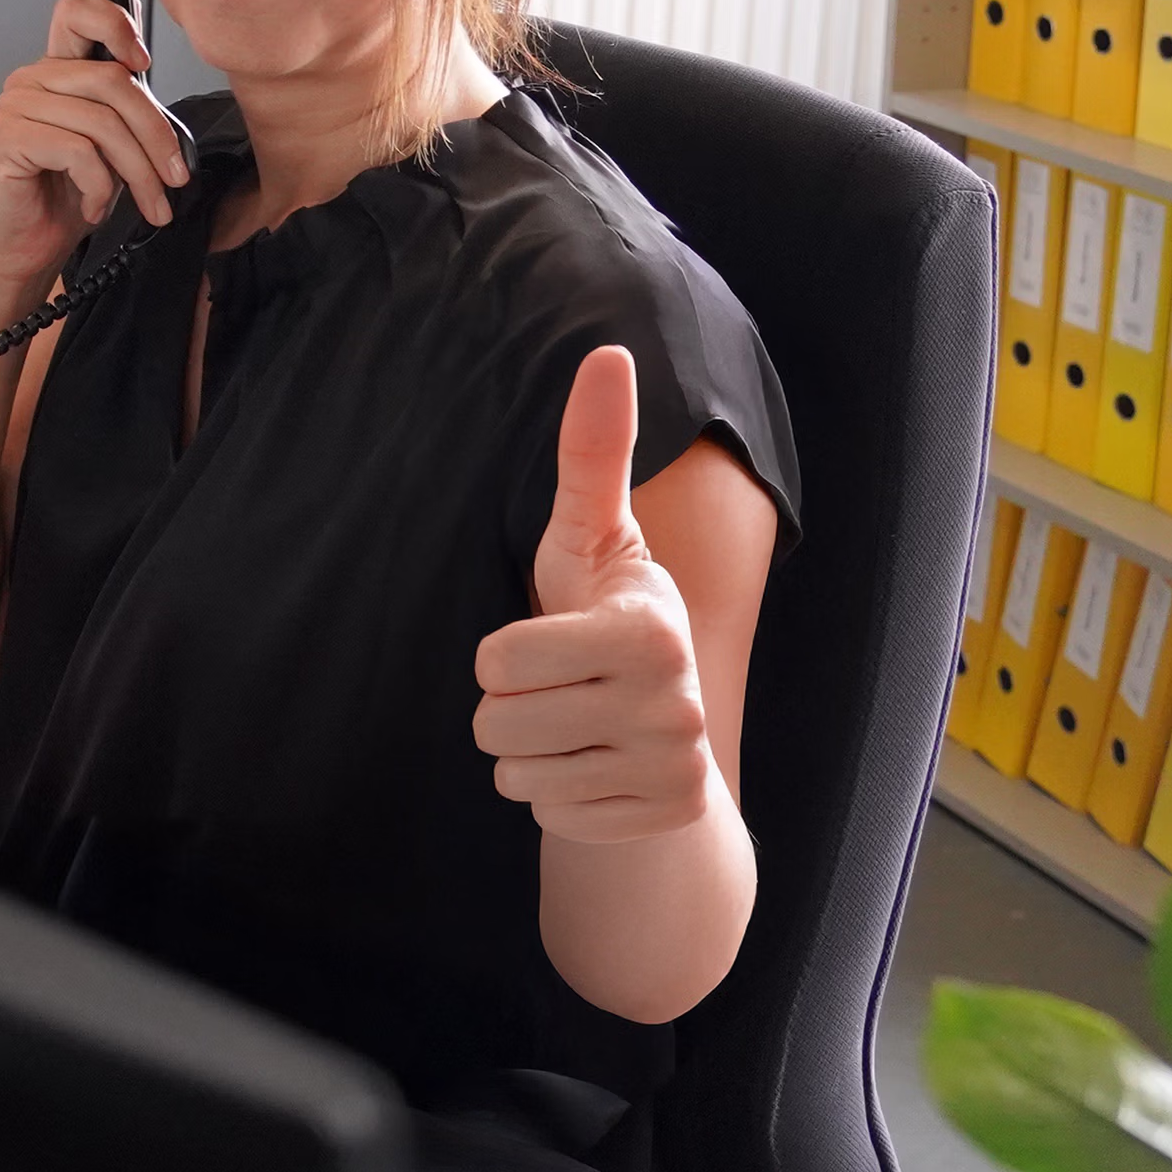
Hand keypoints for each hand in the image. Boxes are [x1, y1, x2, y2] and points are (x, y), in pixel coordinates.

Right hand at [0, 0, 191, 287]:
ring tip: (149, 204)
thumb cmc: (65, 200)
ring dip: (138, 172)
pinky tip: (95, 207)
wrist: (26, 250)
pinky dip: (100, 186)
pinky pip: (78, 151)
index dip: (115, 25)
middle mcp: (30, 80)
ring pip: (101, 122)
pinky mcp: (6, 139)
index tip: (144, 64)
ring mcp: (13, 107)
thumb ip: (126, 113)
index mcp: (56, 72)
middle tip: (176, 178)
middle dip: (156, 135)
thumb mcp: (111, 150)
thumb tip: (162, 102)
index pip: (77, 13)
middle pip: (112, 81)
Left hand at [472, 346, 712, 843]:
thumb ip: (592, 452)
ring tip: (572, 723)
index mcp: (651, 630)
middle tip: (555, 686)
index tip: (547, 638)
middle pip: (497, 722)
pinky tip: (592, 766)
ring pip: (517, 777)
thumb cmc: (602, 609)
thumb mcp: (589, 535)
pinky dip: (558, 797)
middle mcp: (674, 707)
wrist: (662, 722)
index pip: (499, 659)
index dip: (502, 652)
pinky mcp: (660, 820)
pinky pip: (550, 818)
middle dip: (506, 706)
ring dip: (526, 753)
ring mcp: (672, 771)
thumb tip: (607, 351)